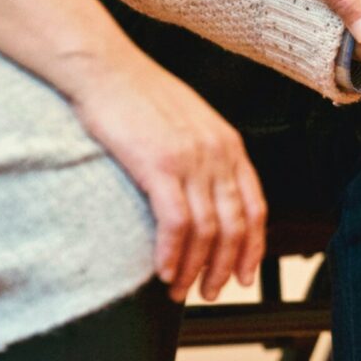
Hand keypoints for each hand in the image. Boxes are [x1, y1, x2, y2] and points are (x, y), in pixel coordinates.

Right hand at [63, 47, 266, 302]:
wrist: (105, 68)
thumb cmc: (138, 95)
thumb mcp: (189, 122)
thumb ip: (205, 155)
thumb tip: (206, 194)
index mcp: (229, 144)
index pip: (255, 207)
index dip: (252, 247)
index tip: (243, 274)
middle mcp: (218, 153)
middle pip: (235, 225)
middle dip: (224, 267)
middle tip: (209, 292)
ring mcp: (191, 159)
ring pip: (207, 230)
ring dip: (194, 268)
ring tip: (179, 289)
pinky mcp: (159, 165)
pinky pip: (177, 222)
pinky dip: (172, 253)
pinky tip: (163, 270)